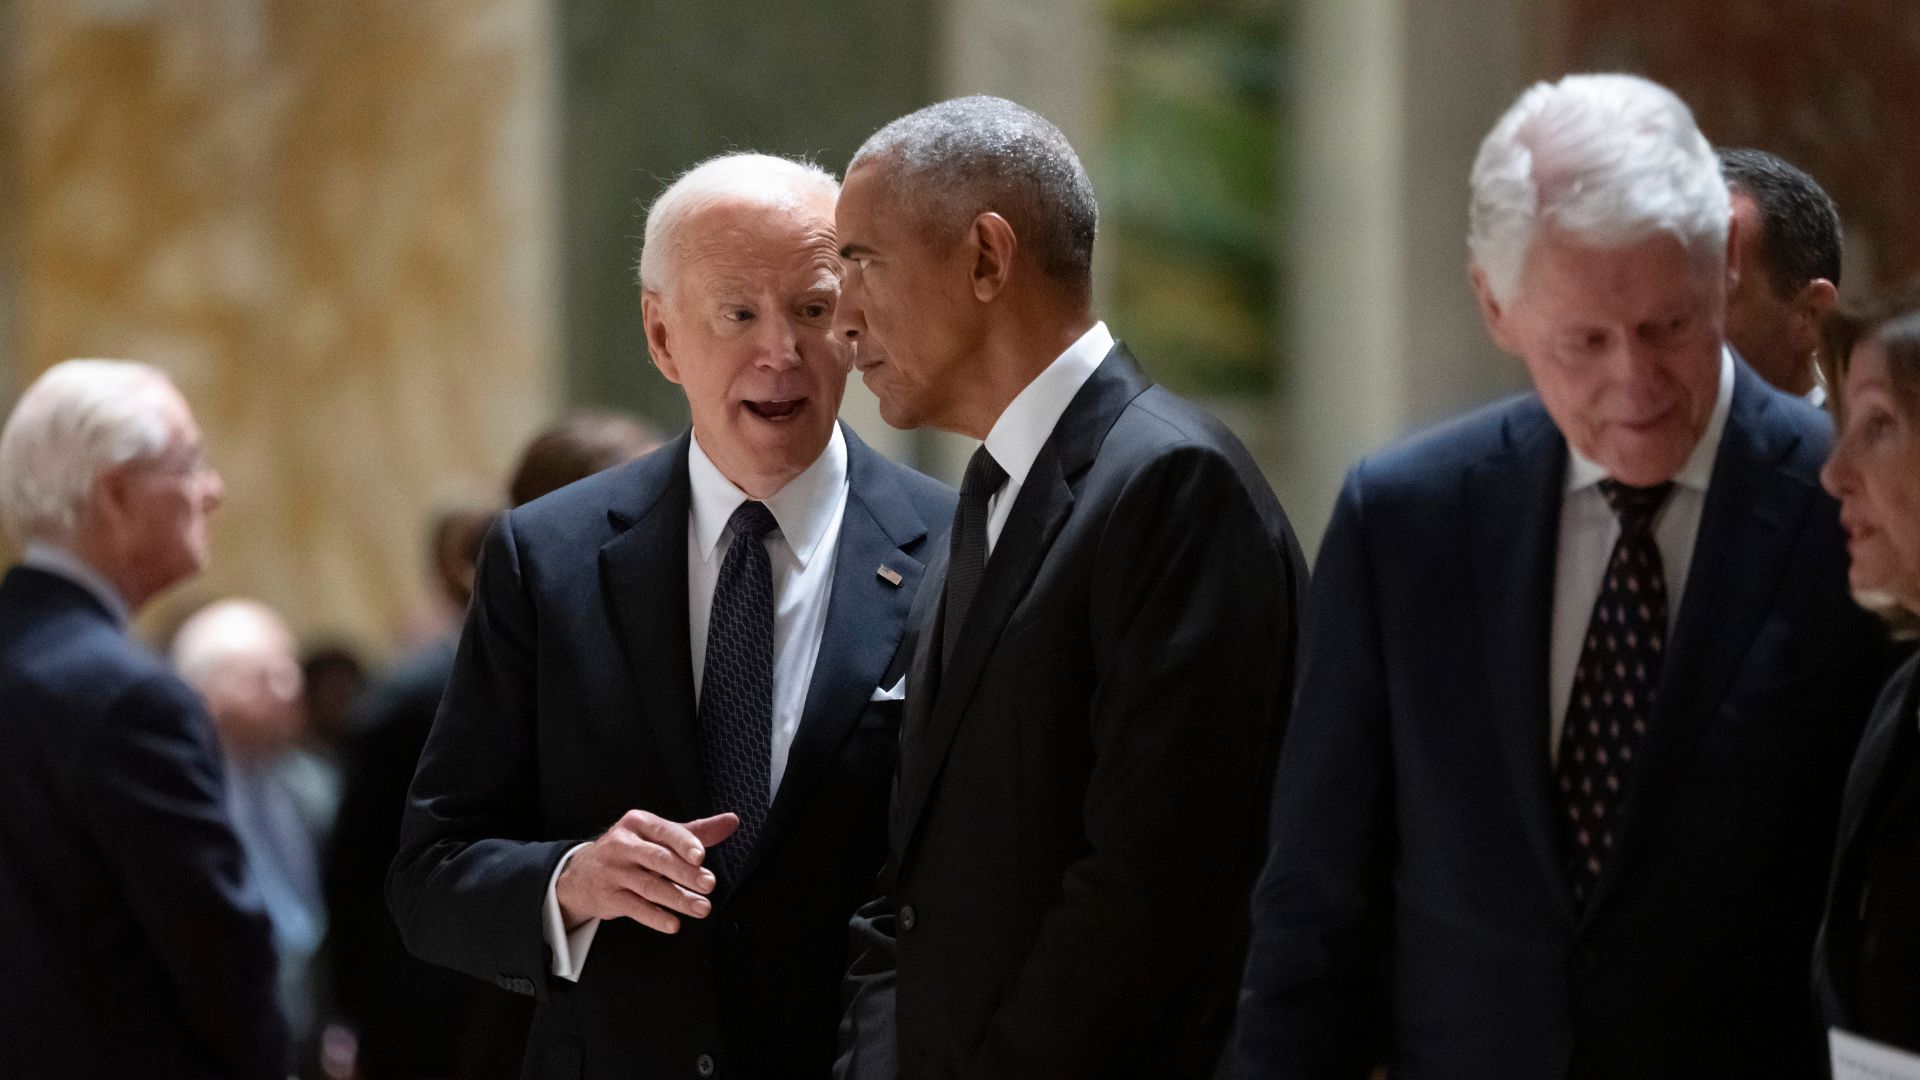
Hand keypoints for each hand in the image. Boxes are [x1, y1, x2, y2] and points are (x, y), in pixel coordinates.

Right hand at [555, 810, 738, 933]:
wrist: (581, 874)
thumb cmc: (631, 850)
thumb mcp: (657, 835)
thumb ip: (695, 832)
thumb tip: (732, 821)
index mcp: (639, 823)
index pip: (665, 832)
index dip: (683, 844)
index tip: (701, 857)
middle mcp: (623, 844)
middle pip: (658, 859)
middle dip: (685, 873)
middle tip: (709, 884)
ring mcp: (614, 871)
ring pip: (649, 886)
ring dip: (678, 899)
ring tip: (702, 908)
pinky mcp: (609, 897)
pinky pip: (634, 908)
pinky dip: (655, 917)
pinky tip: (673, 924)